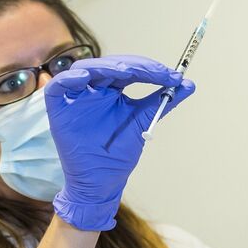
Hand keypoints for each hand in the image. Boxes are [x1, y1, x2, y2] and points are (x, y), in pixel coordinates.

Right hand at [45, 55, 194, 230]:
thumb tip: (189, 84)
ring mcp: (75, 98)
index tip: (173, 76)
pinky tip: (86, 79)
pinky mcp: (58, 109)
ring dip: (107, 66)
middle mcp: (93, 90)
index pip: (129, 69)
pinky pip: (58, 87)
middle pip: (110, 65)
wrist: (102, 181)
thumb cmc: (118, 154)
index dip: (150, 69)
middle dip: (135, 66)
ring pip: (86, 69)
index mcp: (111, 90)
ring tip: (127, 71)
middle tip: (156, 72)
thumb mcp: (143, 121)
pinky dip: (70, 79)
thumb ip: (162, 101)